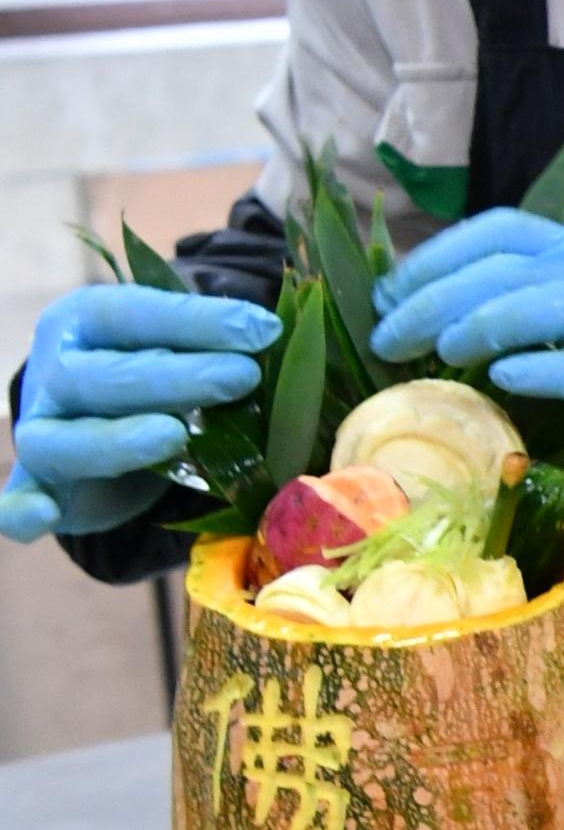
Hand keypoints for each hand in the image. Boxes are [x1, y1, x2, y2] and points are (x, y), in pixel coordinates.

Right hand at [2, 283, 284, 541]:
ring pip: (62, 439)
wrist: (101, 419)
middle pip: (100, 376)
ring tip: (172, 437)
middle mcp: (54, 373)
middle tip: (241, 377)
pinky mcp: (39, 486)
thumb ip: (212, 344)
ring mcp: (41, 431)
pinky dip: (19, 510)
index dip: (197, 321)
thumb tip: (271, 336)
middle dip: (173, 378)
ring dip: (116, 440)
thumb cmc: (153, 373)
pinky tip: (42, 515)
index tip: (263, 331)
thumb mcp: (179, 347)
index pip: (135, 313)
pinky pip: (14, 502)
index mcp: (86, 321)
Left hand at [373, 208, 563, 498]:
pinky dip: (546, 370)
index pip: (504, 230)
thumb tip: (439, 321)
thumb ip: (534, 310)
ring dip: (488, 319)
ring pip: (556, 300)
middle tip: (388, 335)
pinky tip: (505, 381)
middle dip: (437, 294)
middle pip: (513, 265)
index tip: (387, 293)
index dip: (438, 254)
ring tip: (442, 349)